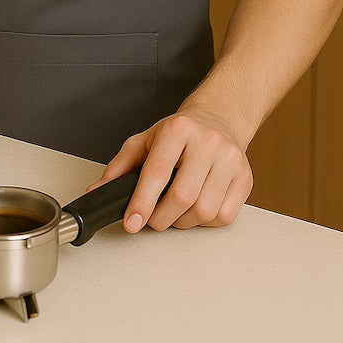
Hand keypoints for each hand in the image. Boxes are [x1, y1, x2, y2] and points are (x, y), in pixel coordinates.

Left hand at [90, 107, 252, 232]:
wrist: (218, 119)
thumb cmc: (178, 134)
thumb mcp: (145, 141)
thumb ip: (120, 167)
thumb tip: (97, 192)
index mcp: (178, 130)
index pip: (157, 171)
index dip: (142, 202)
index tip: (131, 222)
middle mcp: (207, 142)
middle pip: (182, 197)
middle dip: (161, 217)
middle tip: (152, 218)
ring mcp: (230, 159)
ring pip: (204, 211)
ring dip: (183, 221)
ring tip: (176, 210)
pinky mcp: (245, 177)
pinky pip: (224, 216)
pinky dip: (206, 221)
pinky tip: (198, 206)